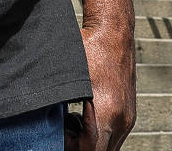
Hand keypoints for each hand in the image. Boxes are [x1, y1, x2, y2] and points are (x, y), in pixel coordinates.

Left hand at [67, 24, 133, 149]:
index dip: (71, 146)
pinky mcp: (129, 114)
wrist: (114, 32)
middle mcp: (122, 119)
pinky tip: (82, 118)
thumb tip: (43, 120)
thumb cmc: (90, 48)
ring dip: (89, 143)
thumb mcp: (70, 75)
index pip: (91, 149)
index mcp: (108, 111)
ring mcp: (128, 118)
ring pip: (108, 147)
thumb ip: (59, 102)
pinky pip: (113, 137)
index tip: (58, 133)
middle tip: (62, 131)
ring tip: (71, 123)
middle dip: (79, 147)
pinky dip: (97, 136)